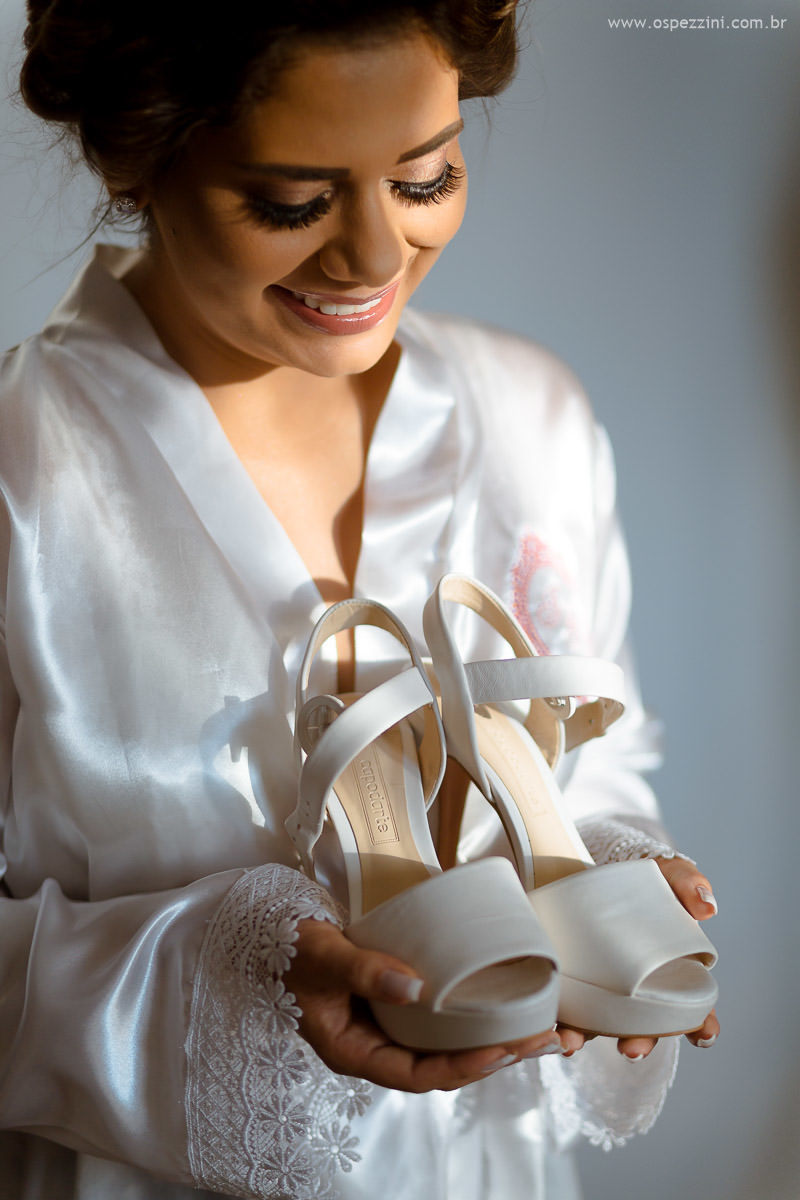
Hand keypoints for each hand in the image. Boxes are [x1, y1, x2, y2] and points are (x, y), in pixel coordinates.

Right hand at [285, 918, 563, 1091]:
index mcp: (356, 1053)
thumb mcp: (323, 957)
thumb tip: (414, 986)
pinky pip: (443, 1018)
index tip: (502, 1052)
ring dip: (492, 1037)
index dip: (462, 1069)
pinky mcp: (401, 1003)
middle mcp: (378, 1047)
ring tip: (538, 1028)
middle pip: (443, 1065)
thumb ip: (362, 969)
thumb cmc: (294, 950)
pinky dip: (474, 1013)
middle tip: (541, 1039)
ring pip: (448, 1044)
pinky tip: (505, 1003)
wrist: (278, 933)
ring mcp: (391, 1027)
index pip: (417, 1075)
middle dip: (494, 1057)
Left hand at [555, 856, 719, 1060]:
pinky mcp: (567, 978)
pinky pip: (562, 1006)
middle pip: (643, 1026)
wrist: (589, 869)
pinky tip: (550, 1028)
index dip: (702, 1024)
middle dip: (640, 1042)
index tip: (703, 1036)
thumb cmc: (639, 880)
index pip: (693, 1006)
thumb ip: (688, 883)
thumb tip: (707, 907)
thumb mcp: (667, 874)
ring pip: (597, 1024)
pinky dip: (556, 1021)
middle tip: (632, 1050)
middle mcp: (635, 990)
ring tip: (573, 1045)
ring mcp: (599, 988)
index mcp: (669, 972)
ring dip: (586, 1039)